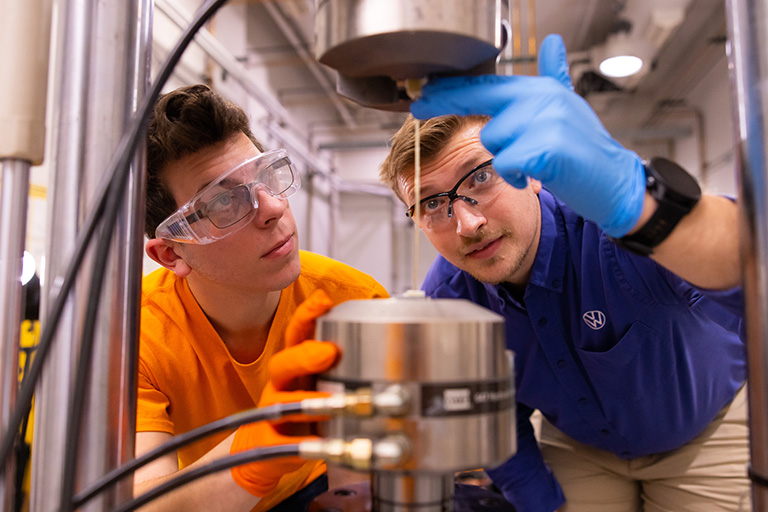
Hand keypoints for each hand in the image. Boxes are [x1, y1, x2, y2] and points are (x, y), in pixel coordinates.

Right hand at [230, 290, 339, 496]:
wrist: (266, 452)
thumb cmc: (302, 409)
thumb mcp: (319, 381)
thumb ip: (339, 362)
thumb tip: (383, 336)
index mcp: (294, 365)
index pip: (296, 333)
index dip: (307, 315)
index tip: (323, 298)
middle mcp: (280, 384)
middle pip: (283, 363)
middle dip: (305, 355)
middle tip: (328, 351)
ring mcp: (272, 412)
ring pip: (283, 402)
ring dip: (307, 399)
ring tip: (331, 399)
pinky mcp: (268, 444)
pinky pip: (282, 443)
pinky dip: (301, 442)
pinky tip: (319, 440)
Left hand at [410, 34, 645, 237]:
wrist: (615, 182)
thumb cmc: (585, 150)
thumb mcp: (568, 106)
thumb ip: (554, 76)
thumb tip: (552, 43)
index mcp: (540, 89)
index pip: (486, 85)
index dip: (449, 90)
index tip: (421, 94)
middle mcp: (541, 99)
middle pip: (485, 115)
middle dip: (464, 117)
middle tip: (427, 111)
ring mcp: (545, 122)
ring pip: (494, 142)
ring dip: (508, 162)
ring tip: (535, 164)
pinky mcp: (546, 148)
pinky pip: (506, 164)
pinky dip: (515, 177)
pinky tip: (536, 176)